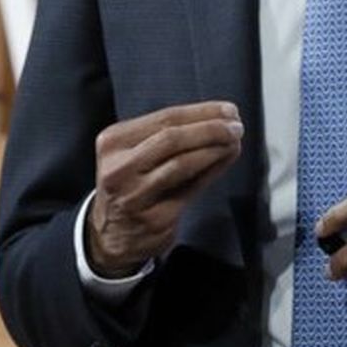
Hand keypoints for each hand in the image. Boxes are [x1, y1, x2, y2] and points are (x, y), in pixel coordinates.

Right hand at [86, 101, 242, 274]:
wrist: (111, 236)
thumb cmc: (130, 186)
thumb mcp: (135, 154)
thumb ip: (170, 137)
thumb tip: (220, 119)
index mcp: (113, 142)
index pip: (164, 117)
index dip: (202, 112)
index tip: (229, 110)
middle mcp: (119, 168)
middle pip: (172, 138)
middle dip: (210, 128)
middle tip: (236, 126)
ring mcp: (134, 195)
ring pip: (181, 163)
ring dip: (214, 149)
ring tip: (233, 141)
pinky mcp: (153, 219)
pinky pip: (190, 189)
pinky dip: (212, 171)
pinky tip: (225, 161)